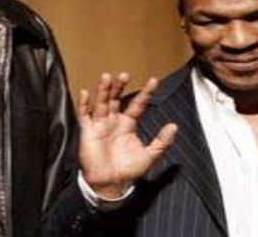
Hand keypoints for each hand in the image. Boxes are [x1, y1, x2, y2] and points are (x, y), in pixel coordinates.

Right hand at [76, 72, 177, 198]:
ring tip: (107, 77)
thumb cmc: (128, 170)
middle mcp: (113, 121)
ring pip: (101, 102)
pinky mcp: (88, 131)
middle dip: (119, 86)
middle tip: (125, 75)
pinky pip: (84, 115)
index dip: (146, 93)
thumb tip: (174, 126)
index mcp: (127, 124)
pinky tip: (85, 93)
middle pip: (116, 98)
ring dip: (104, 90)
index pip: (137, 104)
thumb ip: (162, 142)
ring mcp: (100, 124)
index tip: (155, 81)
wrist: (110, 183)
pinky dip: (84, 104)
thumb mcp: (149, 155)